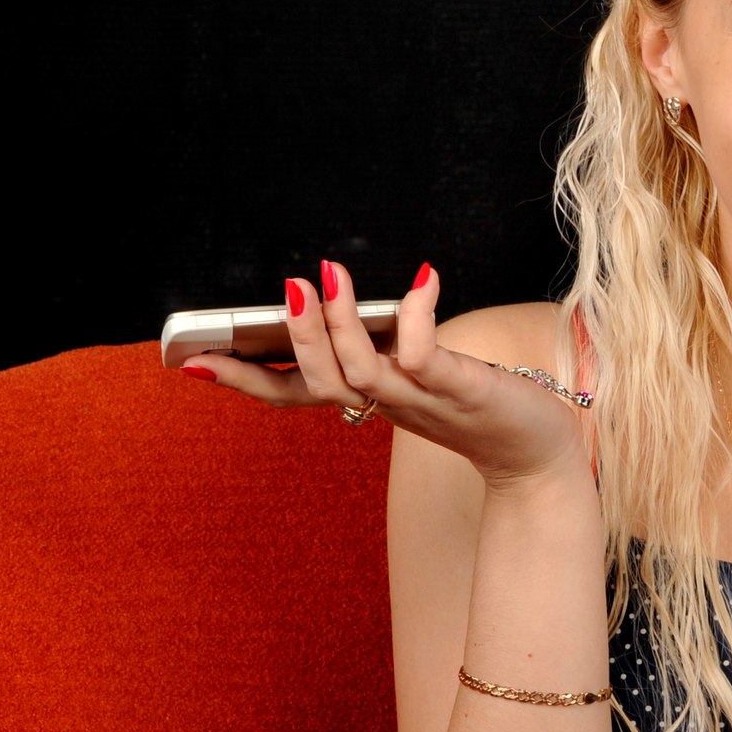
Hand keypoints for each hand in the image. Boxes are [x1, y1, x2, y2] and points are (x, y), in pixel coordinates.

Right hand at [183, 261, 588, 488]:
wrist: (539, 455)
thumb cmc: (480, 406)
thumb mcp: (420, 374)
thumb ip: (382, 345)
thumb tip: (339, 296)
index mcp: (371, 401)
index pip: (294, 396)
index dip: (244, 382)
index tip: (192, 364)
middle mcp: (389, 405)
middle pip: (318, 384)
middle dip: (292, 339)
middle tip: (283, 288)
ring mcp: (425, 401)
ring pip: (361, 373)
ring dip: (339, 326)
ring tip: (326, 276)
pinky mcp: (463, 390)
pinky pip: (426, 357)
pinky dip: (416, 318)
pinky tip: (421, 282)